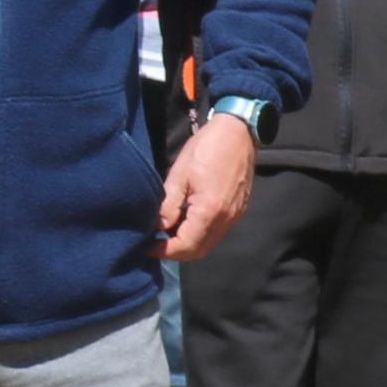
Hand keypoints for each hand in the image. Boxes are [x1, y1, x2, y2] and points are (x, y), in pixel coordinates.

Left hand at [157, 114, 254, 261]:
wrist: (239, 133)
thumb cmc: (206, 148)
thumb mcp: (179, 175)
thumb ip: (168, 205)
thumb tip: (157, 227)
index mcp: (210, 210)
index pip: (185, 246)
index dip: (163, 250)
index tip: (146, 246)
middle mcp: (226, 219)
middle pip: (198, 251)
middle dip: (175, 252)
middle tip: (155, 244)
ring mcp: (235, 216)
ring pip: (208, 244)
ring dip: (188, 245)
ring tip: (167, 234)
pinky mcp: (238, 211)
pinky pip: (216, 233)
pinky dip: (199, 236)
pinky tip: (186, 223)